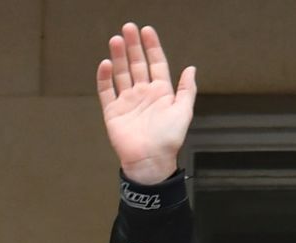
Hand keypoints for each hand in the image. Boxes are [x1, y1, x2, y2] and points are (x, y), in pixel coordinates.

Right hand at [98, 22, 195, 185]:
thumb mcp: (183, 112)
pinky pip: (106, 91)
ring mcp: (127, 102)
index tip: (147, 31)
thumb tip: (191, 68)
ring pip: (121, 73)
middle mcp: (143, 94)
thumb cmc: (168, 139)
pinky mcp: (113, 112)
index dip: (152, 47)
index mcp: (161, 93)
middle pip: (137, 64)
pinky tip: (105, 64)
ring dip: (118, 57)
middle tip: (128, 28)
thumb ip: (186, 89)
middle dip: (133, 46)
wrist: (150, 160)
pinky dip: (105, 78)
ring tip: (116, 40)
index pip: (156, 64)